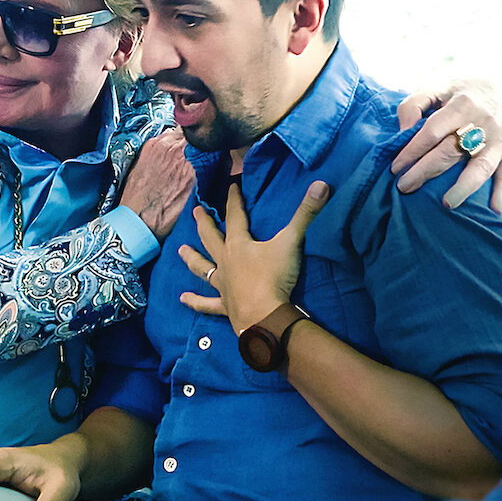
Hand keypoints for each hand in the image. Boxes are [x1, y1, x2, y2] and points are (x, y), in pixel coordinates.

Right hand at [119, 128, 194, 239]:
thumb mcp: (139, 166)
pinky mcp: (194, 178)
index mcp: (156, 145)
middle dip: (191, 146)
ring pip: (198, 154)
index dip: (182, 138)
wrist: (140, 218)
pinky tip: (188, 184)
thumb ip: (156, 153)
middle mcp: (172, 150)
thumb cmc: (136, 197)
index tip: (183, 143)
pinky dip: (199, 174)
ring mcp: (186, 163)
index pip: (178, 130)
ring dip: (197, 160)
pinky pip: (201, 170)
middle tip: (189, 157)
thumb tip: (167, 150)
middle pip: (191, 139)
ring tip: (186, 173)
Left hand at [177, 180, 330, 334]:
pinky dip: (195, 302)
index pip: (234, 216)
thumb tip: (322, 185)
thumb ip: (306, 214)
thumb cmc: (275, 277)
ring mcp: (223, 284)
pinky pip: (207, 304)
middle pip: (211, 238)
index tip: (230, 187)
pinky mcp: (225, 305)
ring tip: (179, 251)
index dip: (233, 200)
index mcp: (239, 244)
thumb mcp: (291, 242)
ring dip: (191, 259)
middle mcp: (226, 261)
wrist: (264, 316)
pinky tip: (182, 300)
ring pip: (202, 268)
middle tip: (195, 211)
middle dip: (204, 223)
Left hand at [392, 81, 501, 213]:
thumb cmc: (455, 94)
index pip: (433, 131)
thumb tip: (404, 130)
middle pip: (452, 151)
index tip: (395, 168)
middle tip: (405, 187)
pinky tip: (494, 210)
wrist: (494, 89)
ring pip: (482, 166)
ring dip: (464, 187)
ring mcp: (500, 138)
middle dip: (426, 171)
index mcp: (462, 104)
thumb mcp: (433, 89)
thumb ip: (413, 105)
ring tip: (446, 204)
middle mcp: (484, 121)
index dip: (413, 150)